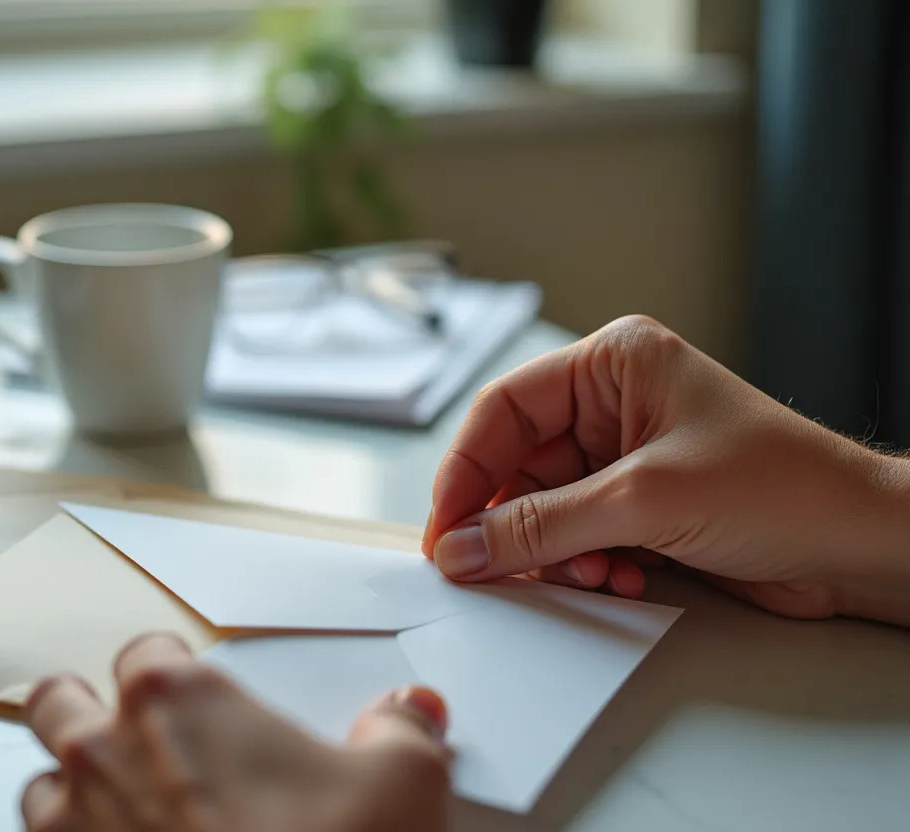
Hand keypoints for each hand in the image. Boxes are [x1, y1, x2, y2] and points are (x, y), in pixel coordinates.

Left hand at [22, 632, 451, 831]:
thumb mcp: (400, 784)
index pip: (145, 652)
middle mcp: (104, 754)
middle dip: (83, 712)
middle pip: (57, 704)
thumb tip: (411, 712)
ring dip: (71, 794)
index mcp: (172, 701)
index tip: (200, 699)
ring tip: (127, 816)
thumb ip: (402, 730)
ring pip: (40, 787)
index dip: (171, 671)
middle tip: (133, 741)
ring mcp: (71, 829)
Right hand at [423, 315, 909, 626]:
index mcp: (611, 364)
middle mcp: (612, 404)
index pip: (504, 410)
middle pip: (519, 465)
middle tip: (494, 569)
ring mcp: (626, 457)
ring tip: (594, 572)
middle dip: (514, 523)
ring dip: (558, 551)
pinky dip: (587, 563)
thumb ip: (541, 525)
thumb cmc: (780, 488)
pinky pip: (577, 536)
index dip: (465, 471)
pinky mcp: (640, 505)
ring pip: (544, 509)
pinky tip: (623, 577)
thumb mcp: (643, 501)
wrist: (861, 545)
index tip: (442, 529)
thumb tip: (459, 548)